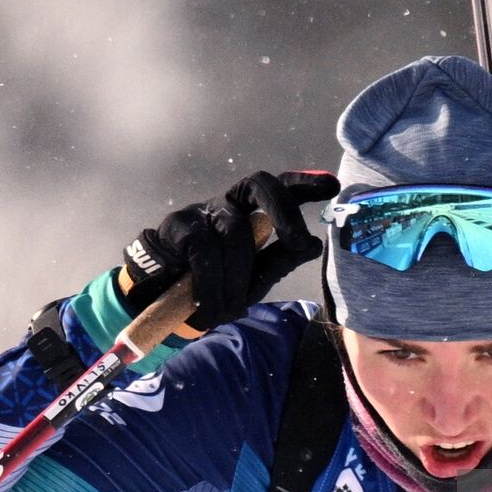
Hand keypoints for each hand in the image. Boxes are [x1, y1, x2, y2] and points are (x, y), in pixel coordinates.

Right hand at [122, 170, 339, 329]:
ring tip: (231, 309)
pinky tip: (209, 305)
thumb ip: (280, 261)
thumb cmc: (215, 285)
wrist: (159, 298)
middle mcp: (229, 203)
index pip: (279, 187)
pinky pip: (204, 251)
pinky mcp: (177, 225)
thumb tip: (314, 245)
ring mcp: (202, 210)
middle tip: (299, 241)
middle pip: (259, 184)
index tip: (332, 186)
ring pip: (234, 232)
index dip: (304, 182)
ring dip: (237, 277)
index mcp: (252, 212)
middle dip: (285, 210)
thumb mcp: (253, 279)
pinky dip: (211, 283)